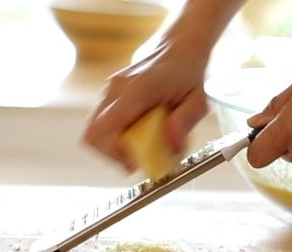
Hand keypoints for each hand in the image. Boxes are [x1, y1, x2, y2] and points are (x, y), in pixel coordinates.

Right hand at [82, 42, 208, 171]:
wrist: (178, 48)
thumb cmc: (189, 74)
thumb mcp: (199, 100)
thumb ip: (185, 122)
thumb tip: (171, 146)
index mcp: (137, 90)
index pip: (105, 128)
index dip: (114, 153)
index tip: (135, 162)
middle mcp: (116, 88)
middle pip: (93, 134)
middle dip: (112, 155)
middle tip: (136, 161)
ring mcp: (109, 89)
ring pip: (93, 131)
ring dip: (112, 147)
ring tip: (138, 148)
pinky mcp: (108, 94)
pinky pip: (101, 123)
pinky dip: (114, 136)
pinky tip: (136, 135)